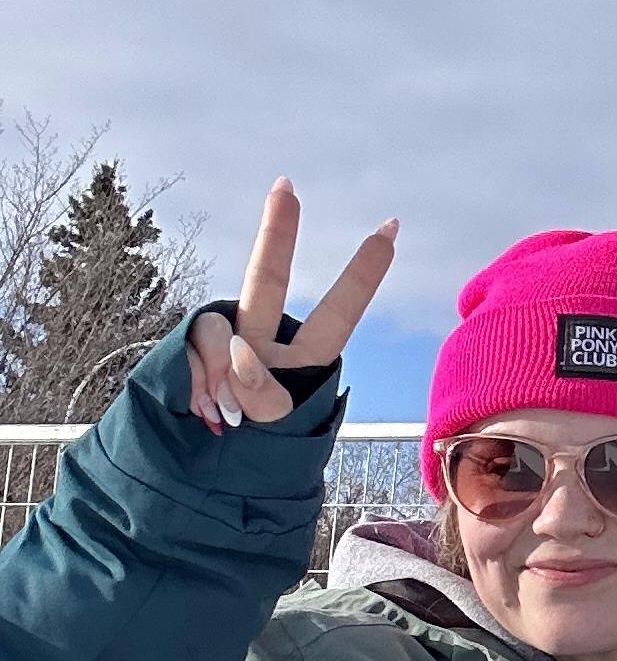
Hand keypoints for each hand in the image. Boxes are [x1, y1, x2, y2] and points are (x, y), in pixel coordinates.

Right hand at [185, 180, 397, 432]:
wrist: (196, 474)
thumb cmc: (252, 450)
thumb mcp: (273, 427)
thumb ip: (258, 388)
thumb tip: (235, 351)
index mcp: (302, 362)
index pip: (337, 316)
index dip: (362, 274)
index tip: (392, 227)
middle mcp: (262, 342)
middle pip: (266, 282)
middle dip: (275, 235)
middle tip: (285, 185)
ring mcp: (219, 347)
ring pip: (218, 332)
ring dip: (224, 378)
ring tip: (228, 417)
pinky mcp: (180, 355)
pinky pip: (191, 353)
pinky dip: (196, 383)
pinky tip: (199, 407)